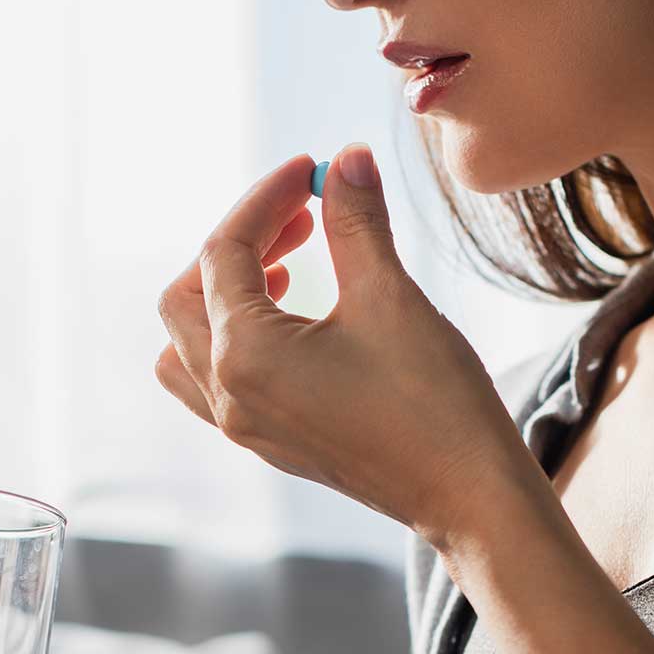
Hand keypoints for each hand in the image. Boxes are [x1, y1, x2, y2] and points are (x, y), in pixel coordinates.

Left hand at [154, 143, 539, 547]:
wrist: (467, 494)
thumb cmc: (433, 400)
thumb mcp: (391, 297)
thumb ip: (357, 221)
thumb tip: (346, 159)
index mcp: (244, 355)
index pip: (225, 252)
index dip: (266, 198)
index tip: (312, 170)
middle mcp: (228, 395)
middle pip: (186, 296)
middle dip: (238, 244)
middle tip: (303, 217)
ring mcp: (245, 428)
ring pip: (186, 346)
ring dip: (223, 296)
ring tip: (290, 271)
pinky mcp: (271, 444)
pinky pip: (216, 383)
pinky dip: (235, 340)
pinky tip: (296, 322)